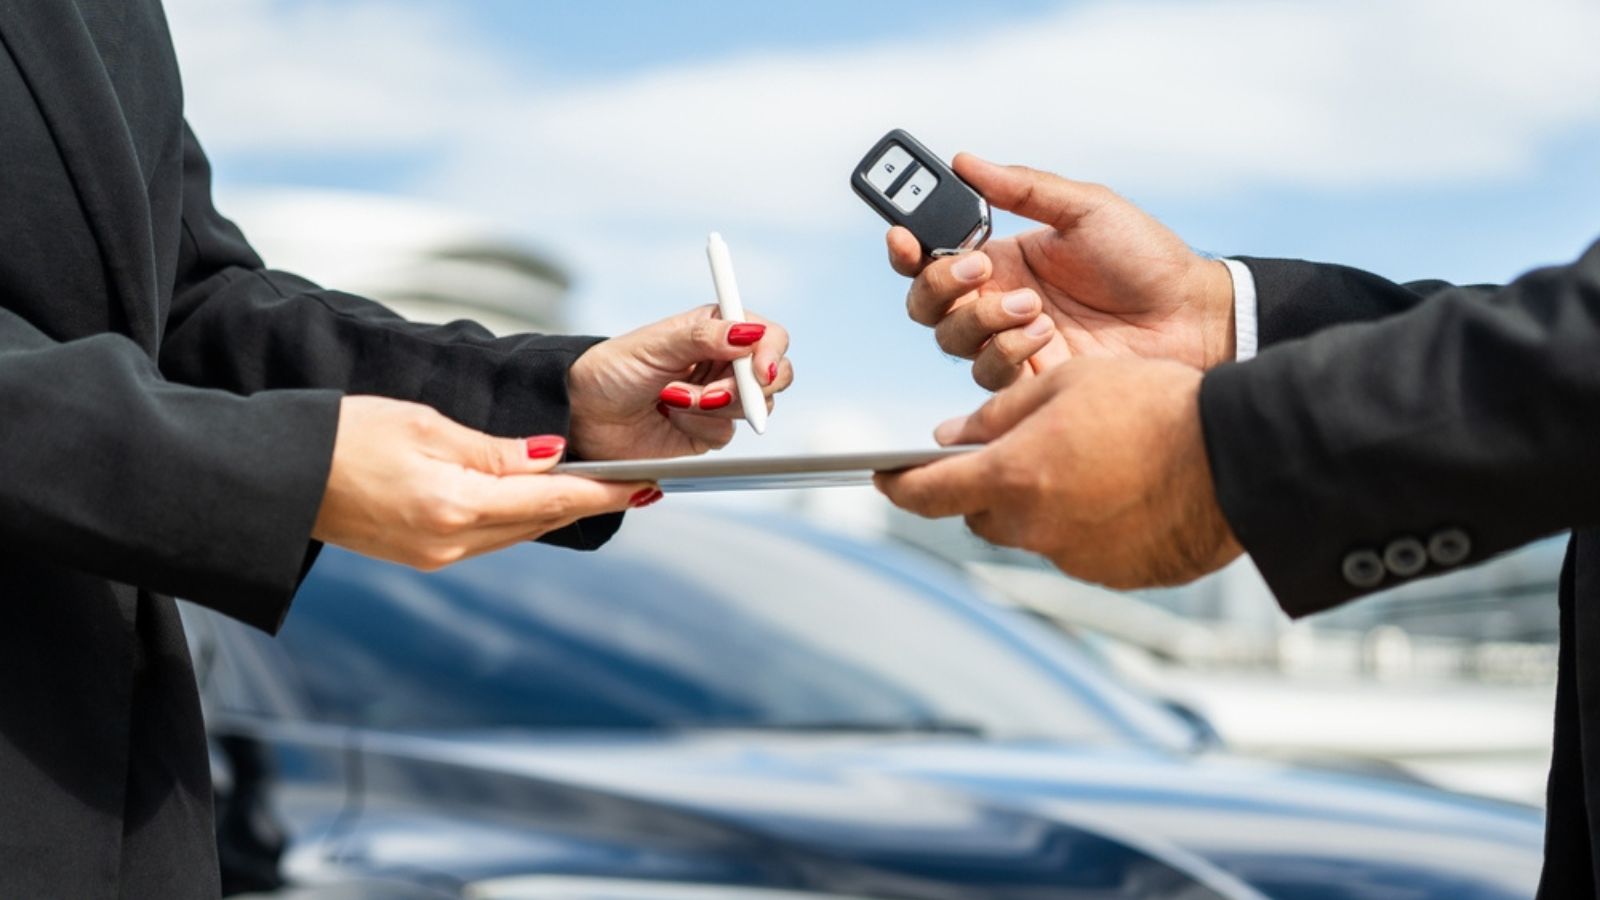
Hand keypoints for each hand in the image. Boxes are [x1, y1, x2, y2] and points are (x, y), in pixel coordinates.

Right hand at [313, 396, 656, 570]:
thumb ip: (494, 450)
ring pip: (516, 532)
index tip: (646, 484)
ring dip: (554, 512)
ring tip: (596, 488)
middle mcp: (450, 543)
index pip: (549, 501)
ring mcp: (435, 557)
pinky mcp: (422, 556)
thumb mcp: (424, 425)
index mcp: (453, 506)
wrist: (277, 477)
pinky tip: (535, 499)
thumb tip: (551, 459)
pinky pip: (488, 537)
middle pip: (539, 523)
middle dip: (587, 502)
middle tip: (636, 483)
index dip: (603, 493)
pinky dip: (518, 518)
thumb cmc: (342, 436)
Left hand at [566, 305, 792, 459]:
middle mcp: (724, 362)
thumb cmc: (612, 370)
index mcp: (716, 329)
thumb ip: (704, 336)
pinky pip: (727, 433)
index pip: (767, 335)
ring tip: (671, 398)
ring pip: (754, 407)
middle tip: (712, 395)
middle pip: (774, 375)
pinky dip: (700, 426)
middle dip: (748, 388)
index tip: (761, 371)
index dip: (771, 352)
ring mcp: (719, 399)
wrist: (584, 416)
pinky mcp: (709, 431)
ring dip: (713, 406)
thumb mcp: (655, 344)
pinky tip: (671, 418)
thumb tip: (749, 332)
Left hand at [874, 359, 1241, 587]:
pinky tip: (1120, 489)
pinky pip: (1079, 548)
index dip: (898, 484)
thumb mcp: (1069, 384)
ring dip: (1040, 501)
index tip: (883, 476)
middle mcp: (1035, 528)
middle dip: (982, 485)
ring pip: (1032, 530)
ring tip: (1086, 460)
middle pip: (980, 513)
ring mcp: (1075, 558)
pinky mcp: (1115, 576)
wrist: (1241, 458)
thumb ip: (1000, 412)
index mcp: (1012, 477)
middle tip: (1009, 451)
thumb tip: (953, 435)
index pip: (927, 493)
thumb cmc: (1157, 407)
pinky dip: (1085, 522)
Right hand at [887, 154, 1236, 389]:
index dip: (907, 248)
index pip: (933, 255)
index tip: (903, 237)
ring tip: (1032, 305)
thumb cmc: (1146, 259)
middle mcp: (998, 301)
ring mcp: (1012, 342)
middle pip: (926, 304)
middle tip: (979, 267)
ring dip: (981, 319)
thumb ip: (1021, 188)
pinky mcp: (1030, 379)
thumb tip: (964, 161)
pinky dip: (1007, 350)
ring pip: (950, 340)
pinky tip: (1045, 333)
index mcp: (1004, 258)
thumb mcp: (1085, 208)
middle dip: (939, 285)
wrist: (1190, 316)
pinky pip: (988, 373)